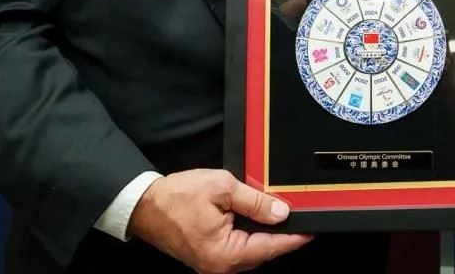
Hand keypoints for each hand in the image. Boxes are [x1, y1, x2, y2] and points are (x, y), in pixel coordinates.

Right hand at [127, 169, 310, 272]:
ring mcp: (212, 264)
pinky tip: (255, 220)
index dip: (293, 237)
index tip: (311, 229)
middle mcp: (219, 266)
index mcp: (224, 254)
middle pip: (262, 252)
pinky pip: (236, 249)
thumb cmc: (177, 197)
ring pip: (250, 251)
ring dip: (264, 235)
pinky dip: (248, 236)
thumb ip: (255, 201)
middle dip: (280, 235)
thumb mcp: (222, 188)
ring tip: (278, 215)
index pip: (270, 247)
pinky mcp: (207, 257)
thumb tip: (282, 212)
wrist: (143, 205)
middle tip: (297, 216)